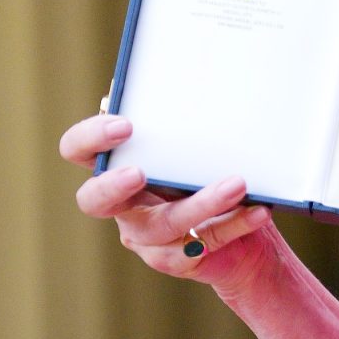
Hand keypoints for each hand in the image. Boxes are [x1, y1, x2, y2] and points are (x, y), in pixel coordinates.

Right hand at [59, 111, 279, 298]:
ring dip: (201, 203)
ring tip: (238, 184)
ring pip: (163, 224)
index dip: (89, 138)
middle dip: (111, 185)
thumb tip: (162, 80)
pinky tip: (259, 209)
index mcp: (117, 164)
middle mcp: (122, 203)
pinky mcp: (176, 259)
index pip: (78, 150)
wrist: (245, 222)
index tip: (125, 126)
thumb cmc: (209, 170)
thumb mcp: (196, 141)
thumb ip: (176, 117)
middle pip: (93, 201)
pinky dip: (235, 224)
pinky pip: (203, 243)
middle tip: (139, 172)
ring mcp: (146, 237)